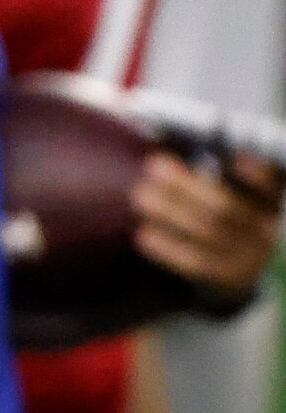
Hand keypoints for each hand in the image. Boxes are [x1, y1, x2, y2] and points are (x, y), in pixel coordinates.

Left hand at [134, 153, 280, 304]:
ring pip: (208, 232)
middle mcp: (264, 227)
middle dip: (186, 185)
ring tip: (140, 195)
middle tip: (153, 167)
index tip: (235, 157)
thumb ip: (207, 166)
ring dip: (169, 211)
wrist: (234, 271)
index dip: (257, 172)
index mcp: (267, 200)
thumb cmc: (221, 214)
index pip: (272, 182)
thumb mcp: (229, 192)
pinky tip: (143, 233)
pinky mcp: (226, 278)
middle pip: (226, 207)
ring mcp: (249, 256)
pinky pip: (195, 263)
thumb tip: (162, 134)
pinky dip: (167, 247)